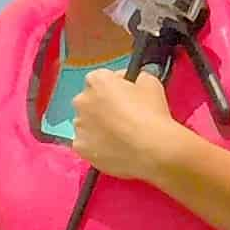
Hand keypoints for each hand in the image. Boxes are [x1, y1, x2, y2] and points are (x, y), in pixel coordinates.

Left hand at [69, 70, 186, 183]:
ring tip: (120, 135)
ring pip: (87, 122)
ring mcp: (79, 126)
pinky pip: (87, 142)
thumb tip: (133, 82)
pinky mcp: (81, 148)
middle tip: (123, 115)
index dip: (114, 86)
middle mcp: (82, 101)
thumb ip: (136, 78)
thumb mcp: (151, 83)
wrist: (151, 151)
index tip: (126, 94)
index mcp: (97, 81)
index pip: (100, 78)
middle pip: (90, 100)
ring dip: (98, 125)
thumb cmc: (151, 114)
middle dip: (103, 105)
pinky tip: (114, 148)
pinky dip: (97, 144)